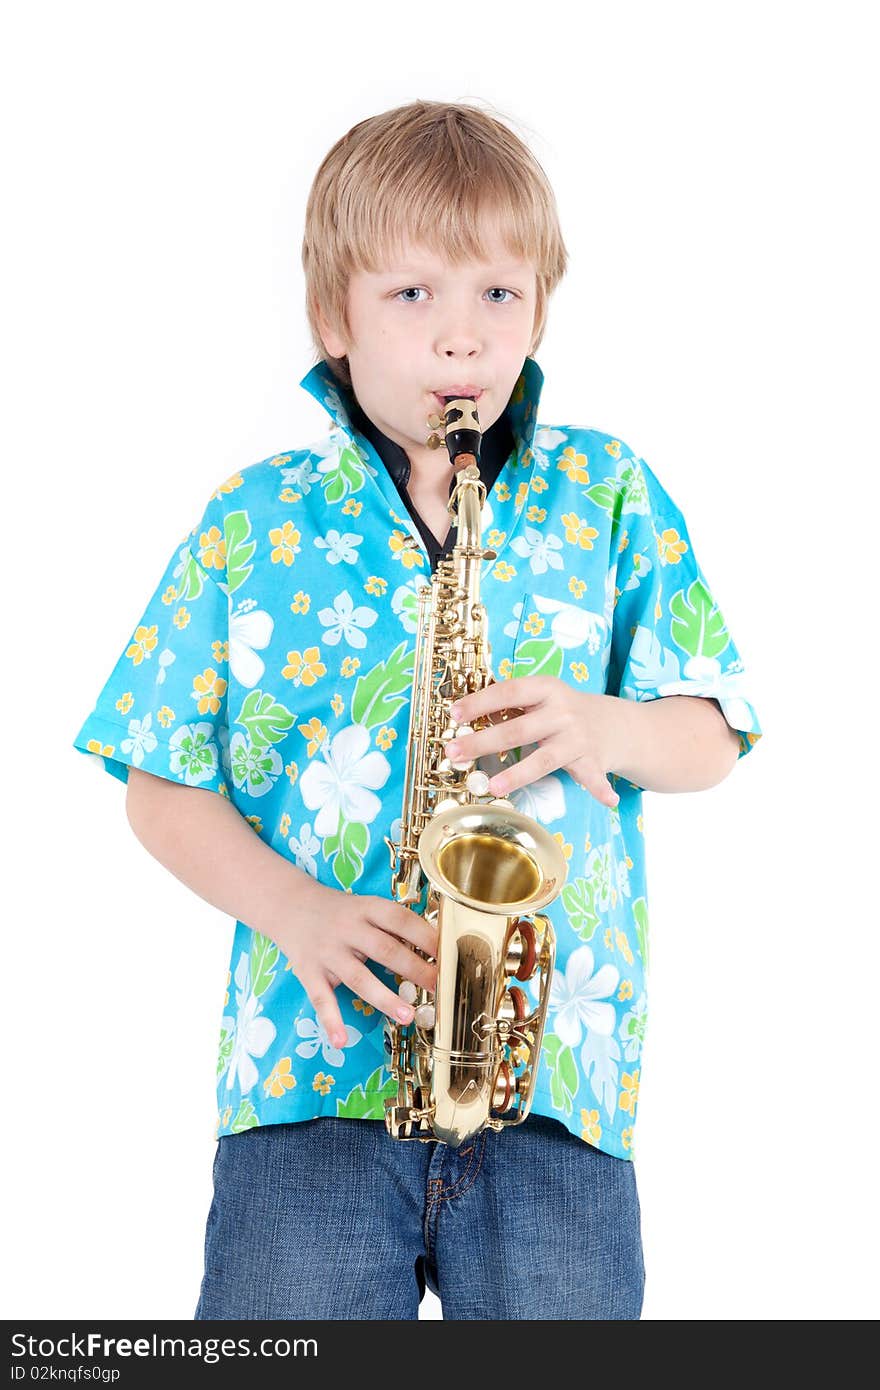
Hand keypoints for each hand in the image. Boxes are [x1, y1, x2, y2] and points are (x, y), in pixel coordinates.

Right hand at [268, 879, 437, 1049]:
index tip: (449, 955)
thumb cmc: (341, 911)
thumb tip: (437, 945)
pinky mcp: (309, 973)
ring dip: (384, 997)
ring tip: (408, 1016)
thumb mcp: (367, 907)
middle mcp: (348, 929)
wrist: (290, 906)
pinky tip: (341, 1041)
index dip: (425, 937)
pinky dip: (330, 1021)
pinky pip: (321, 999)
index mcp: (367, 909)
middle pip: (384, 949)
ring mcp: (328, 952)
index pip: (400, 920)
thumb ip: (395, 925)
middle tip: (439, 987)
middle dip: (414, 969)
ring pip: (358, 977)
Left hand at [444, 679, 625, 808]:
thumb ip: (509, 706)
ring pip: (544, 759)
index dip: (480, 702)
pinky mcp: (593, 760)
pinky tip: (607, 800)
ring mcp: (577, 738)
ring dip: (517, 774)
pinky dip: (600, 788)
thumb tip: (464, 719)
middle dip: (482, 743)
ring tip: (493, 788)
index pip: (508, 692)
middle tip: (454, 753)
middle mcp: (562, 712)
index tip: (454, 714)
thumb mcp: (540, 698)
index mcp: (546, 689)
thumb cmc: (562, 710)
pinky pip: (594, 776)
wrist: (613, 723)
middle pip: (517, 730)